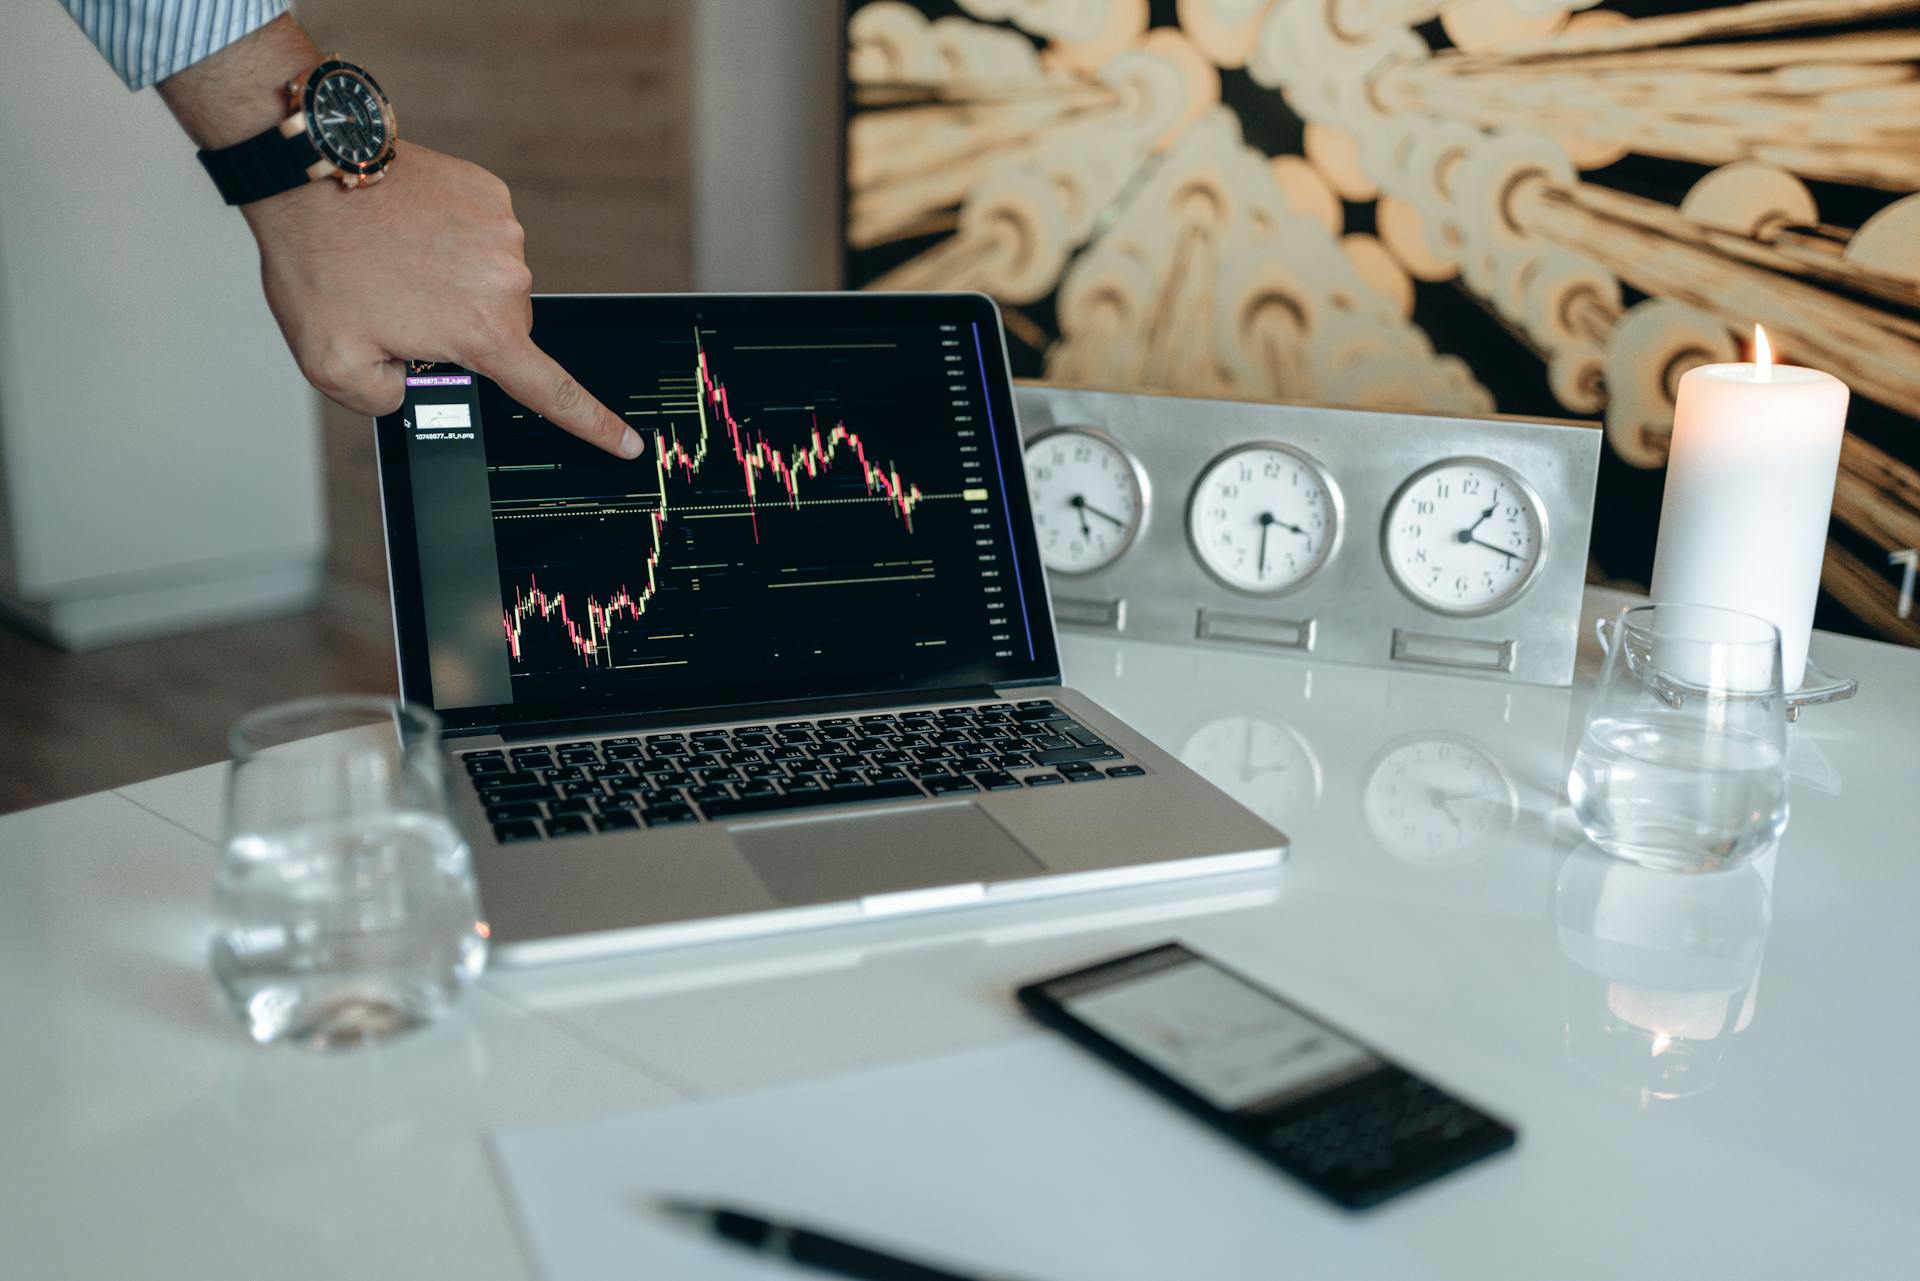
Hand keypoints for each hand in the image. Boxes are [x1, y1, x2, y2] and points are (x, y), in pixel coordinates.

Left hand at [242, 142, 641, 458]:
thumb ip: (382, 400)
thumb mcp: (333, 363)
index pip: (552, 394)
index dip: (593, 425)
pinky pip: (481, 234)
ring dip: (451, 280)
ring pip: (489, 282)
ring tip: (395, 259)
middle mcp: (505, 283)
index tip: (626, 443)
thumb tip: (405, 388)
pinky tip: (408, 230)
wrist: (312, 171)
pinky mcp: (489, 194)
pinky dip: (450, 239)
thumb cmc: (320, 262)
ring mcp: (502, 232)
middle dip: (458, 329)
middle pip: (502, 331)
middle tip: (398, 306)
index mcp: (482, 333)